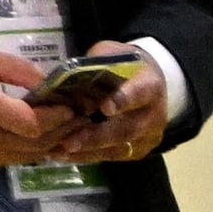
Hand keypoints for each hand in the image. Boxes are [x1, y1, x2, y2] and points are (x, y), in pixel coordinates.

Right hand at [0, 47, 60, 170]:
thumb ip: (16, 68)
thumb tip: (49, 82)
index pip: (33, 123)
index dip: (58, 118)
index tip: (72, 106)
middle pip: (37, 143)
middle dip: (63, 131)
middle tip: (80, 119)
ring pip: (29, 156)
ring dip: (50, 143)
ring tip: (67, 130)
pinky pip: (13, 160)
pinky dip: (29, 150)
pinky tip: (36, 138)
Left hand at [41, 40, 173, 166]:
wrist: (151, 85)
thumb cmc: (125, 67)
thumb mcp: (113, 55)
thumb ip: (96, 64)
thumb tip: (67, 77)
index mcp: (150, 86)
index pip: (139, 94)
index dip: (123, 101)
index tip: (105, 108)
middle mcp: (153, 115)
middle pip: (126, 129)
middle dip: (96, 136)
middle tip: (70, 142)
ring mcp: (147, 136)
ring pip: (118, 148)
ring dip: (87, 150)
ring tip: (59, 151)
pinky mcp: (138, 150)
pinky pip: (112, 156)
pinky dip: (88, 156)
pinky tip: (64, 155)